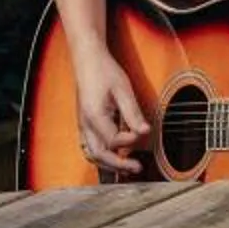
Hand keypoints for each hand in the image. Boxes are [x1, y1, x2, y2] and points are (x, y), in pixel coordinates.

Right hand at [70, 41, 150, 175]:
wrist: (88, 59)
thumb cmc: (104, 71)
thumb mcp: (123, 90)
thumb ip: (133, 113)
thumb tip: (145, 132)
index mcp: (94, 116)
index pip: (113, 141)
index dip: (129, 141)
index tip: (143, 133)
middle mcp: (85, 124)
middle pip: (99, 155)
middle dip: (118, 165)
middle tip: (137, 168)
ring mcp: (83, 125)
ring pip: (92, 154)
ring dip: (109, 163)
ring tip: (127, 167)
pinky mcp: (85, 123)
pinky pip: (90, 146)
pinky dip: (102, 155)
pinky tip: (115, 156)